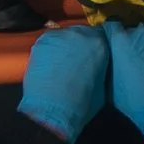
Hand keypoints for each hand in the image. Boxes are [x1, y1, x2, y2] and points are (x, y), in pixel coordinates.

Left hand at [16, 24, 109, 141]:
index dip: (96, 46)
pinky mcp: (41, 43)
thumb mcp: (103, 84)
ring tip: (62, 63)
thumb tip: (97, 65)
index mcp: (99, 43)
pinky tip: (50, 65)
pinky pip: (49, 43)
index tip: (93, 55)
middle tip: (77, 60)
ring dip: (64, 47)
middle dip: (80, 45)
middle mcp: (79, 34)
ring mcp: (58, 36)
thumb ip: (100, 67)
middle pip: (81, 33)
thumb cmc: (82, 102)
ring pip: (64, 37)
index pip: (100, 35)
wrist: (53, 109)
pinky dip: (50, 51)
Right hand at [107, 16, 143, 137]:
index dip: (112, 32)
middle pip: (132, 28)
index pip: (111, 25)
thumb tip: (107, 61)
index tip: (114, 40)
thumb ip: (108, 66)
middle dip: (132, 38)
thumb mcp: (110, 85)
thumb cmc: (134, 101)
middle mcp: (138, 31)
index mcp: (119, 41)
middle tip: (135, 52)